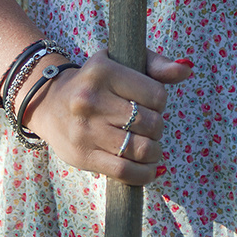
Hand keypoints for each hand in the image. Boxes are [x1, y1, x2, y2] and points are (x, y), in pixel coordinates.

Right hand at [22, 46, 193, 183]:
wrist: (49, 102)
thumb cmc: (96, 80)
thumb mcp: (121, 62)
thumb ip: (155, 65)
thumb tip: (186, 69)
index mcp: (104, 71)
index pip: (156, 95)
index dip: (161, 102)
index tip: (151, 103)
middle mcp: (93, 100)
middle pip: (150, 123)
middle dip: (158, 128)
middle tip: (150, 127)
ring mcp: (87, 130)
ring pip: (140, 149)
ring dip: (154, 153)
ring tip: (151, 148)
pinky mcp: (83, 156)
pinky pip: (124, 171)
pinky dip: (144, 175)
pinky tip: (149, 169)